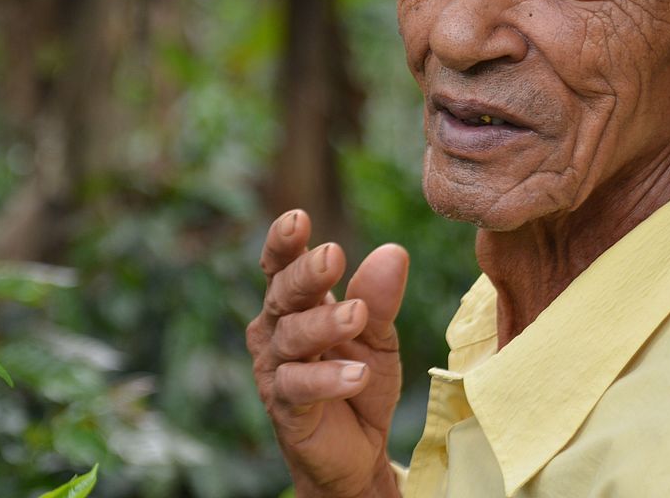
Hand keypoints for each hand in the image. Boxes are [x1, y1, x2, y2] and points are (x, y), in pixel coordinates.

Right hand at [246, 210, 408, 497]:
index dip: (285, 242)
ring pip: (291, 338)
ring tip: (358, 315)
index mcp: (294, 304)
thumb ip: (380, 297)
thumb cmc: (357, 379)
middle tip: (333, 255)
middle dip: (306, 274)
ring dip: (324, 324)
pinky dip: (328, 379)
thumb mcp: (377, 335)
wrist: (358, 450)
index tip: (298, 219)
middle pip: (282, 294)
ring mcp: (275, 369)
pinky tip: (356, 373)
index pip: (281, 266)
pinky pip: (300, 387)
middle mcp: (275, 330)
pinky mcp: (285, 407)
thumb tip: (393, 250)